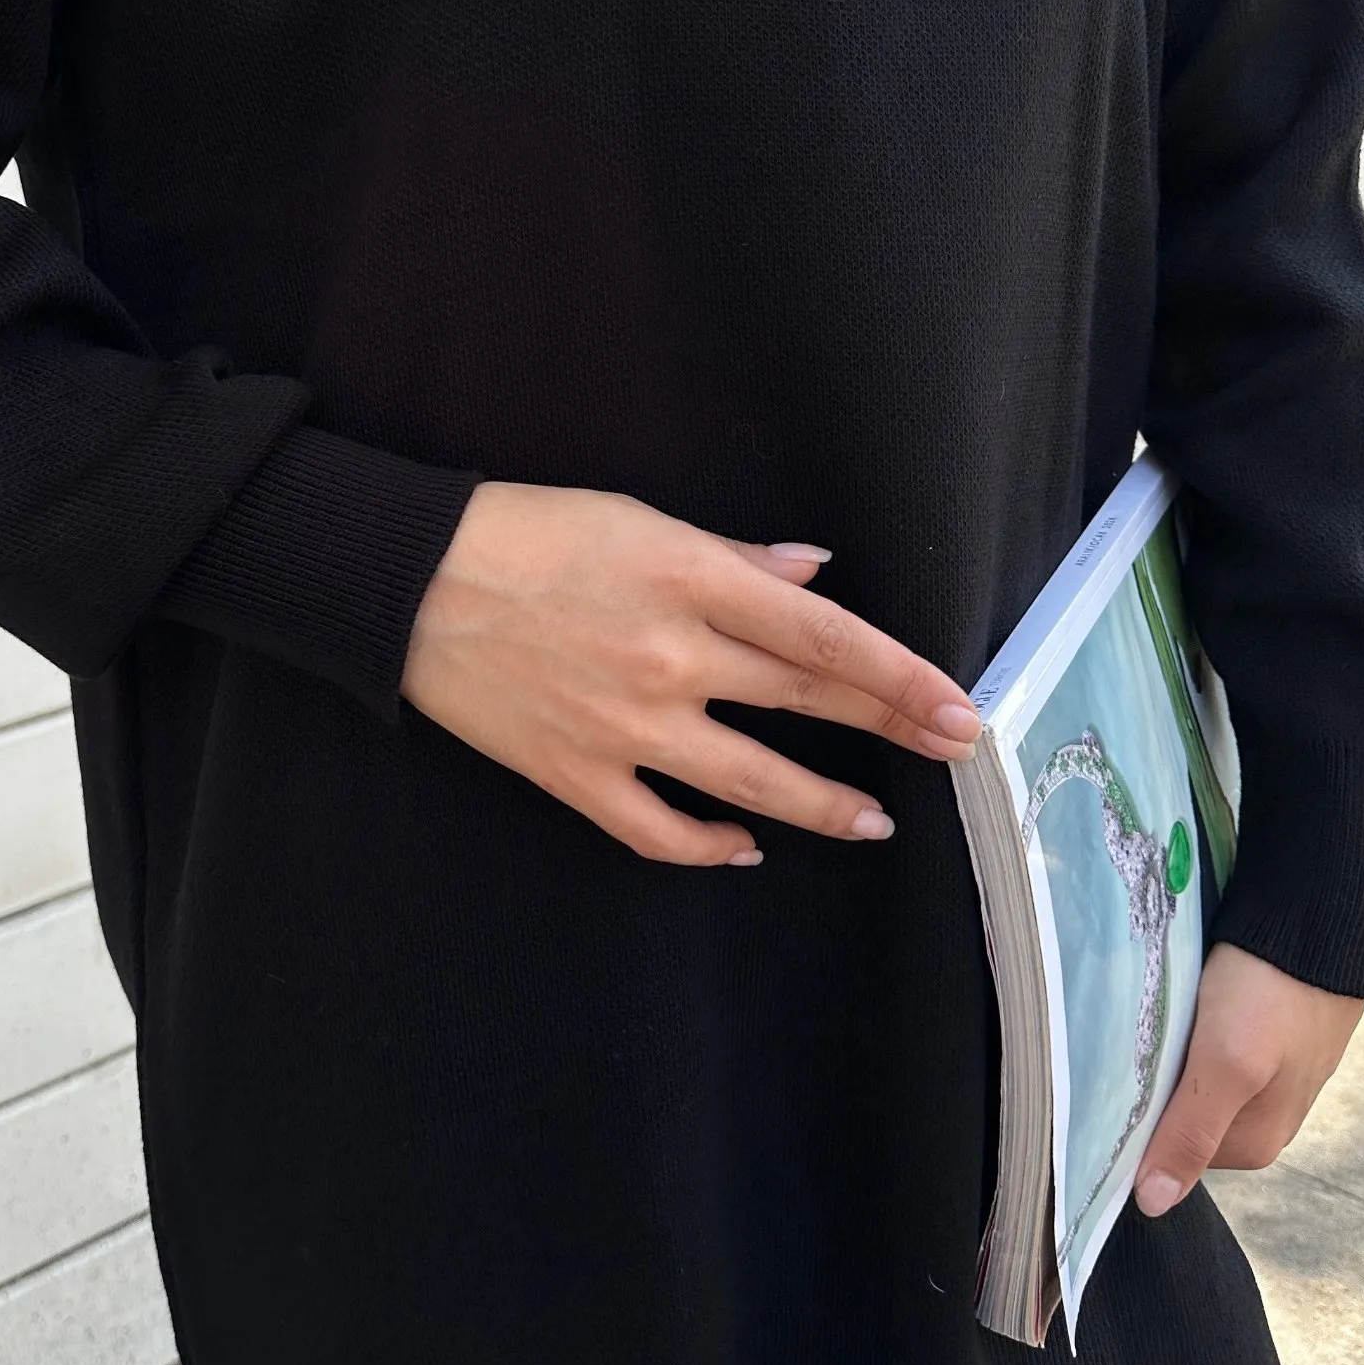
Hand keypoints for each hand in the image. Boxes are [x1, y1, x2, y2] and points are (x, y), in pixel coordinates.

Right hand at [399, 480, 982, 865]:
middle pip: (804, 701)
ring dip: (822, 804)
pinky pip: (661, 830)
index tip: (956, 705)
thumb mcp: (636, 519)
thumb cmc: (523, 532)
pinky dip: (711, 845)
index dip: (899, 675)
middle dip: (889, 728)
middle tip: (953, 751)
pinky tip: (748, 845)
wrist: (407, 582)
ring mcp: (624, 725)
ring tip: (873, 822)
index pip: (823, 635)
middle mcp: (669, 656)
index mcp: (690, 578)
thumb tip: (814, 573)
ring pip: (751, 780)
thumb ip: (733, 556)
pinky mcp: (575, 773)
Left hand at [1135, 941, 1363, 1215]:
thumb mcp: (1226, 1065)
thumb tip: (1154, 1205)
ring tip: (1152, 1022)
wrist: (1314, 925)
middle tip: (1130, 1047)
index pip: (1164, 1152)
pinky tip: (1177, 1010)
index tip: (1102, 1089)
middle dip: (1147, 1087)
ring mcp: (1262, 1081)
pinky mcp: (1259, 1043)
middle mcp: (1258, 1121)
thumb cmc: (1271, 994)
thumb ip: (1190, 1133)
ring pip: (1187, 1082)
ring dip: (1163, 1058)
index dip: (1130, 1123)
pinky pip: (1203, 1052)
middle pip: (1174, 1117)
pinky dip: (1183, 1034)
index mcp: (1251, 1144)